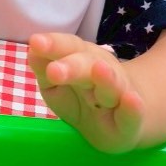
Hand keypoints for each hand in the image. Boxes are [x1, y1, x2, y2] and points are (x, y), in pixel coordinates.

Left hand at [28, 33, 144, 152]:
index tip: (36, 42)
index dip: (54, 44)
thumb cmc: (82, 99)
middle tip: (54, 70)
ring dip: (106, 79)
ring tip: (99, 70)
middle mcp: (102, 71)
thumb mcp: (57, 85)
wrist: (119, 123)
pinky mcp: (131, 121)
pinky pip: (133, 114)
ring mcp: (119, 95)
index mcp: (83, 59)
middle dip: (72, 65)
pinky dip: (133, 107)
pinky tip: (132, 100)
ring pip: (112, 86)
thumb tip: (32, 51)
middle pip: (88, 65)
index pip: (69, 47)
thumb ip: (45, 69)